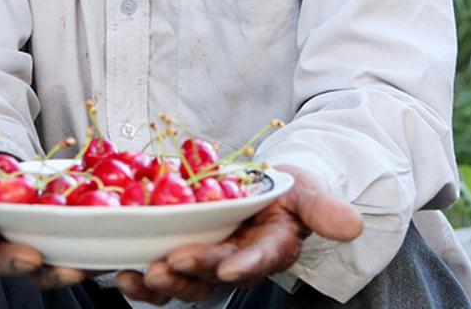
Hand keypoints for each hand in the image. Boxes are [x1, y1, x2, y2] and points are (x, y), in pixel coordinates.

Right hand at [0, 146, 86, 289]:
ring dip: (55, 269)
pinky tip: (101, 254)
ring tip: (75, 269)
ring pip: (37, 264)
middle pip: (1, 259)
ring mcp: (22, 241)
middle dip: (15, 260)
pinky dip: (82, 254)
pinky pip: (66, 250)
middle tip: (31, 257)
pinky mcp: (50, 237)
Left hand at [114, 165, 362, 305]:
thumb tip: (353, 224)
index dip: (243, 263)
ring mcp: (208, 260)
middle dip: (190, 272)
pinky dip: (140, 275)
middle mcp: (238, 260)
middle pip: (213, 274)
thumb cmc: (290, 191)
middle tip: (166, 264)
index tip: (228, 264)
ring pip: (183, 282)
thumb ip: (324, 209)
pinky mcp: (184, 252)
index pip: (258, 258)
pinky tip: (117, 271)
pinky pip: (161, 270)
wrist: (268, 189)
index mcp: (270, 247)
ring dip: (159, 282)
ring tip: (135, 274)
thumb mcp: (309, 192)